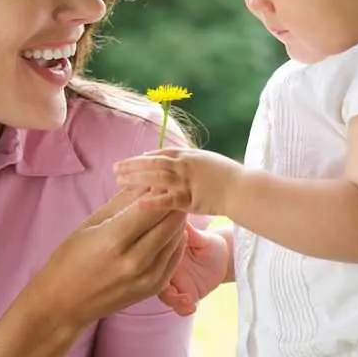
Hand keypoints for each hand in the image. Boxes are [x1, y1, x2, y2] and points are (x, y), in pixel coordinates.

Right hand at [30, 188, 186, 331]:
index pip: (151, 207)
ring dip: (177, 218)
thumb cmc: (69, 259)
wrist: (63, 304)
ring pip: (176, 238)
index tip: (163, 176)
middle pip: (169, 221)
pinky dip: (176, 239)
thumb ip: (122, 201)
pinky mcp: (152, 289)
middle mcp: (134, 261)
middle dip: (173, 201)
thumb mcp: (91, 224)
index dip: (160, 188)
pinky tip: (169, 228)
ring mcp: (146, 278)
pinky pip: (175, 257)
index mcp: (113, 240)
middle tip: (173, 187)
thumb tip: (146, 179)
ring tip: (171, 204)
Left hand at [112, 147, 243, 215]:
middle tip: (115, 169)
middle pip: (152, 163)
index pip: (160, 153)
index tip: (128, 161)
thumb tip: (172, 161)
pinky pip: (167, 200)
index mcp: (187, 155)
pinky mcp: (190, 199)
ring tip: (119, 181)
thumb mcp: (205, 161)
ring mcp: (186, 182)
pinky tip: (137, 203)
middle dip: (132, 165)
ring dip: (136, 178)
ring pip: (155, 177)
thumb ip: (188, 160)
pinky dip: (152, 200)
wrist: (242, 189)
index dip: (142, 158)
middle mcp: (184, 165)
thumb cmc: (226, 176)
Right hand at [158, 222, 229, 315]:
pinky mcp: (186, 296)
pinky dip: (183, 309)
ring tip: (185, 299)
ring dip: (172, 299)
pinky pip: (179, 308)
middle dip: (160, 285)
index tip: (160, 261)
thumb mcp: (198, 235)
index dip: (150, 260)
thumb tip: (177, 212)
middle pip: (151, 279)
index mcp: (163, 253)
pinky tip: (192, 306)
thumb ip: (187, 229)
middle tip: (172, 285)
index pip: (150, 258)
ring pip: (163, 296)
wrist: (223, 258)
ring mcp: (174, 284)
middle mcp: (165, 269)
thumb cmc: (207, 242)